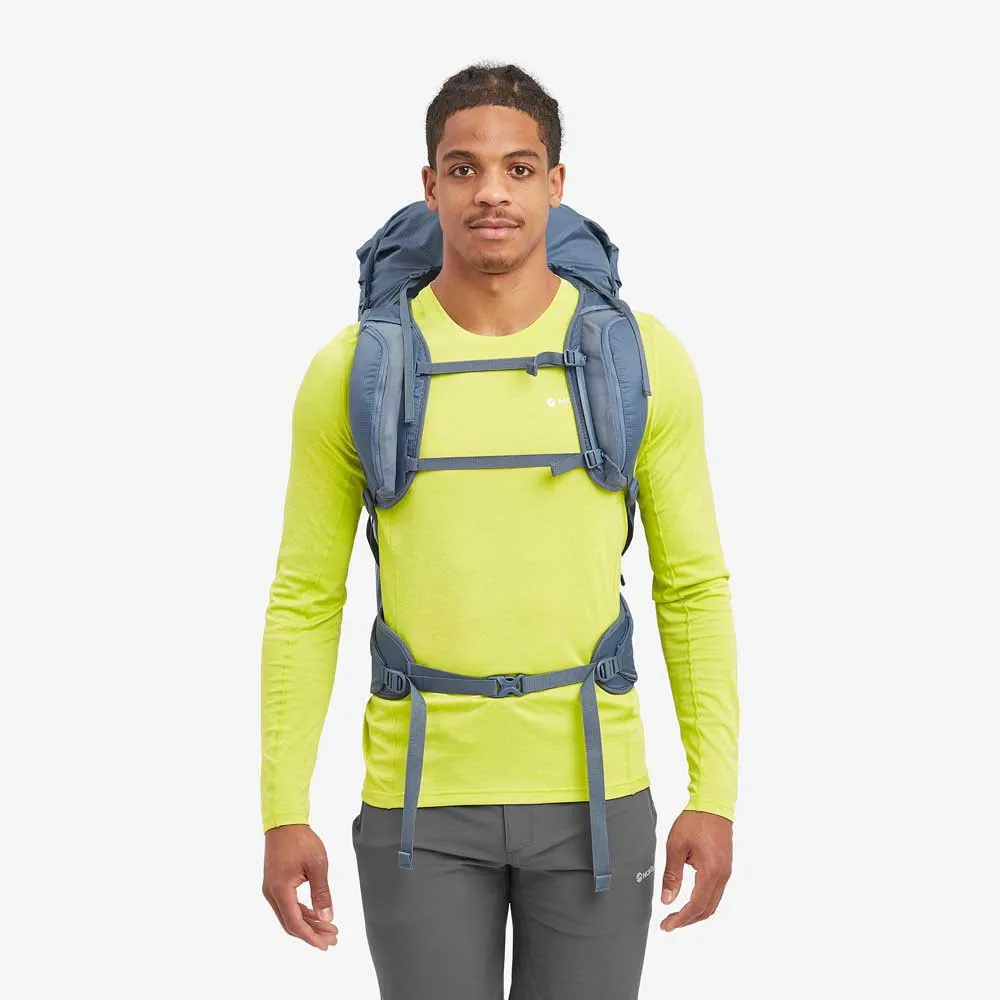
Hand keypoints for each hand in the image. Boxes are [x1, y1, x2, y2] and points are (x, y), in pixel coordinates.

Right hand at [262, 824, 338, 948]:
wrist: (285, 823)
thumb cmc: (301, 841)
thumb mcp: (317, 866)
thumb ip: (322, 894)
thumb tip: (327, 918)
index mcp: (280, 890)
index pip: (295, 923)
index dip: (310, 937)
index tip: (325, 945)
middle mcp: (272, 893)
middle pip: (291, 923)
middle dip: (312, 933)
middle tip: (332, 939)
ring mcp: (271, 889)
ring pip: (289, 915)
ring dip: (308, 923)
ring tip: (329, 929)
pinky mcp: (275, 884)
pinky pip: (288, 905)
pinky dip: (302, 912)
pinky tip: (316, 916)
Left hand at [659, 809, 732, 931]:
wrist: (713, 804)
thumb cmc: (695, 821)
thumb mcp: (676, 846)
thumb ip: (672, 875)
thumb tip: (667, 900)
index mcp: (711, 872)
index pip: (696, 906)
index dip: (681, 919)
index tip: (667, 925)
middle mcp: (722, 876)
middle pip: (707, 910)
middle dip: (688, 920)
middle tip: (669, 923)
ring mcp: (726, 872)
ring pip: (712, 903)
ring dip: (696, 912)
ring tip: (677, 915)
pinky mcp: (725, 868)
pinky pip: (715, 893)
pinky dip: (702, 902)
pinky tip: (690, 900)